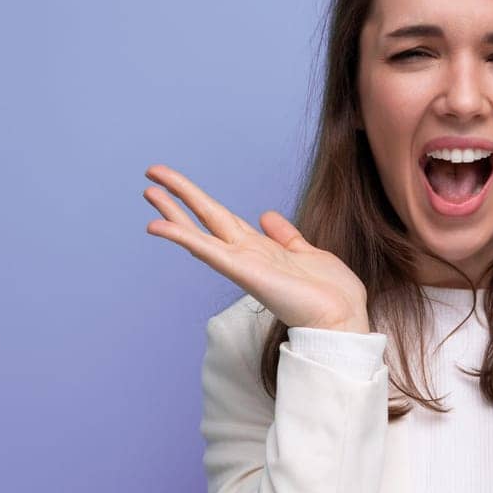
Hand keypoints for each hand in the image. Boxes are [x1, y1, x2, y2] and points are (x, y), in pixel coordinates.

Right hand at [142, 165, 370, 331]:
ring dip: (172, 213)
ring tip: (148, 191)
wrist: (344, 317)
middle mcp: (247, 255)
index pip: (222, 219)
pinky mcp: (243, 272)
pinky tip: (158, 226)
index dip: (201, 201)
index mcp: (261, 249)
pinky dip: (182, 237)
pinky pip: (207, 251)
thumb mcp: (308, 252)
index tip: (178, 185)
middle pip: (205, 219)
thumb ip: (285, 235)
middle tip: (151, 175)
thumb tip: (266, 215)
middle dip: (179, 196)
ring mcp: (243, 264)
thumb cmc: (332, 293)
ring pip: (199, 233)